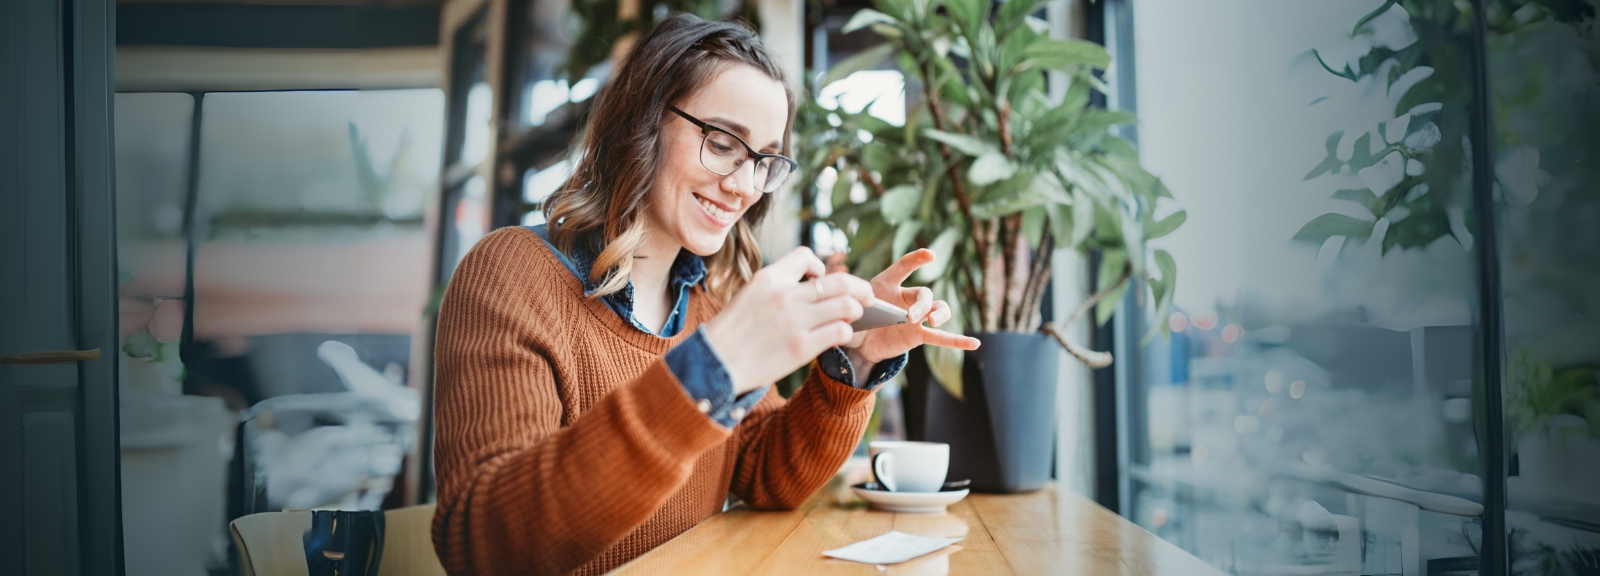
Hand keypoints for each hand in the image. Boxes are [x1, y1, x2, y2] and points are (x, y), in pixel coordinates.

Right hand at [703, 247, 875, 393]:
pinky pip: (840, 331)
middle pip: (839, 281)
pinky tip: (840, 335)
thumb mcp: (749, 295)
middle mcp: (784, 295)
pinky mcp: (802, 347)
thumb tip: (813, 284)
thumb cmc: (732, 332)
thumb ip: (779, 286)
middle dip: (859, 287)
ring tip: (853, 316)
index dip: (820, 267)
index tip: (820, 280)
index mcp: (768, 278)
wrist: (715, 364)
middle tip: (866, 295)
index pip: (807, 256)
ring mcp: (795, 321)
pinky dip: (846, 331)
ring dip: (855, 309)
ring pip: (846, 305)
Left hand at [843, 249, 980, 364]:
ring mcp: (915, 317)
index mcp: (887, 284)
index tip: (930, 255)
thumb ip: (852, 306)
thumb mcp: (847, 308)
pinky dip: (958, 341)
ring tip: (933, 321)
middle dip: (921, 305)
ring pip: (937, 310)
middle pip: (924, 294)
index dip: (916, 260)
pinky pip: (941, 338)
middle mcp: (906, 298)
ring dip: (939, 314)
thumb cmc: (853, 316)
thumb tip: (852, 310)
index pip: (903, 267)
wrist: (857, 341)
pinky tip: (975, 344)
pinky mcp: (918, 335)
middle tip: (910, 317)